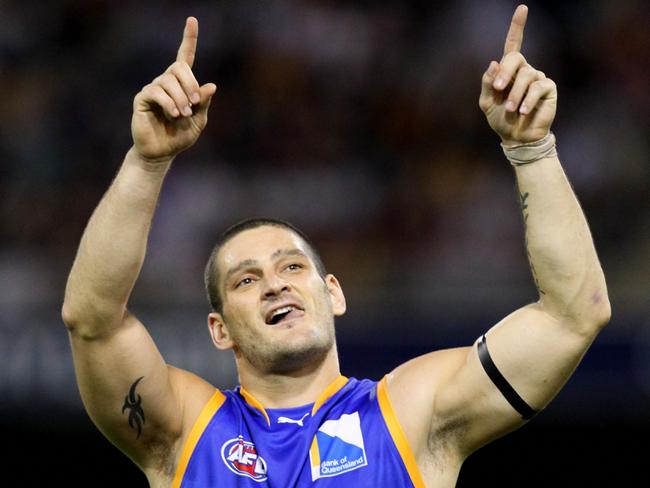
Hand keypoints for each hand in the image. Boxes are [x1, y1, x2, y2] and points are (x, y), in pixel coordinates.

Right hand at [131, 17, 216, 161]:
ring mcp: (153, 88)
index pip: (185, 56)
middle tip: (194, 103)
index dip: (189, 38)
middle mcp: (166, 82)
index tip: (192, 20)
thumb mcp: (199, 120)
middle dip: (190, 84)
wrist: (162, 152)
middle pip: (179, 67)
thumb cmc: (180, 136)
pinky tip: (173, 114)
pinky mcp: (143, 98)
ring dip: (180, 99)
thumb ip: (203, 103)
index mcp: (182, 84)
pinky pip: (157, 92)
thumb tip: (211, 85)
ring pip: (169, 81)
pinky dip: (169, 103)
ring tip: (182, 115)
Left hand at [479, 5, 556, 144]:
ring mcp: (537, 78)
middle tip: (499, 89)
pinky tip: (523, 110)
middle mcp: (524, 70)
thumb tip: (494, 63)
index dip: (518, 26)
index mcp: (508, 71)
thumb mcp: (487, 103)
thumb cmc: (501, 119)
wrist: (516, 138)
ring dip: (515, 94)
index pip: (513, 44)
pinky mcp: (548, 89)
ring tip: (512, 109)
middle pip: (515, 58)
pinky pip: (538, 87)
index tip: (522, 8)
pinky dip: (528, 99)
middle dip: (505, 73)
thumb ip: (488, 84)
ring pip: (526, 76)